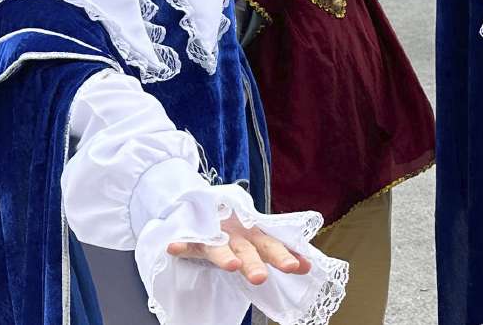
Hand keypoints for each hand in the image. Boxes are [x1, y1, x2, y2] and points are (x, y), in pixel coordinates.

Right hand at [167, 213, 311, 285]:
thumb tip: (309, 267)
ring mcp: (214, 234)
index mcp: (254, 236)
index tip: (297, 267)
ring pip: (219, 246)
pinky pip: (186, 241)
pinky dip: (181, 245)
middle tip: (261, 277)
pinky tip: (173, 248)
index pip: (271, 245)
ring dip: (223, 256)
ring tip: (231, 266)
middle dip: (254, 262)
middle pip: (247, 248)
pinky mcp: (193, 235)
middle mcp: (237, 234)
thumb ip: (281, 253)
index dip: (283, 255)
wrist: (206, 205)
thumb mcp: (259, 241)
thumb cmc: (237, 230)